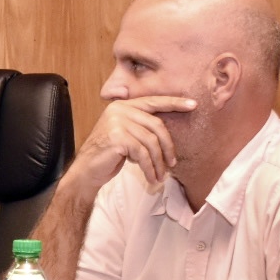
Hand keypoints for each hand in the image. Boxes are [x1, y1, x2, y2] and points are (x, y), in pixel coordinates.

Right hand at [70, 96, 195, 192]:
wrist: (86, 171)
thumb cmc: (107, 155)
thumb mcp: (125, 135)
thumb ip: (140, 127)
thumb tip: (166, 133)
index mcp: (122, 106)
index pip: (152, 101)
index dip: (174, 103)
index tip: (193, 105)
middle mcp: (119, 110)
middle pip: (156, 125)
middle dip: (167, 147)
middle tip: (172, 163)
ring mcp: (117, 123)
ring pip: (151, 142)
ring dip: (158, 162)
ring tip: (160, 176)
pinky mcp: (117, 138)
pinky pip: (142, 154)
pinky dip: (149, 168)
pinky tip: (151, 178)